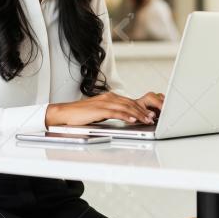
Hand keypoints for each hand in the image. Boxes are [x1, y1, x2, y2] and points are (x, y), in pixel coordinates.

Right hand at [45, 91, 162, 126]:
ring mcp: (104, 103)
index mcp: (109, 97)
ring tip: (146, 120)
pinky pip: (115, 112)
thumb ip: (112, 112)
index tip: (150, 114)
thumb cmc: (81, 114)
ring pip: (125, 107)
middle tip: (152, 118)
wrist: (65, 113)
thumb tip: (124, 117)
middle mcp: (108, 98)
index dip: (141, 108)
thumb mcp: (100, 111)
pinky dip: (125, 115)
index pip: (129, 101)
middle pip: (130, 103)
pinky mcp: (99, 109)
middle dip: (143, 111)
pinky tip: (132, 119)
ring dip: (138, 114)